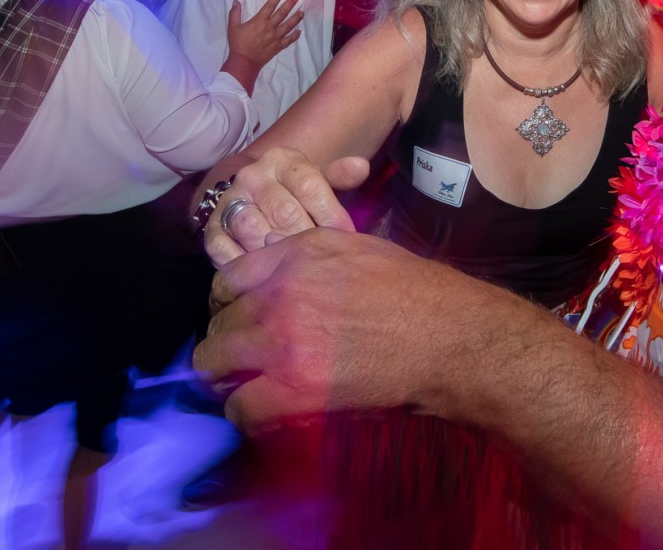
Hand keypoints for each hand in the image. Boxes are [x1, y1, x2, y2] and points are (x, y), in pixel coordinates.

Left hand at [194, 228, 506, 431]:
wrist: (450, 337)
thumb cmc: (418, 292)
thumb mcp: (357, 248)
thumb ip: (308, 257)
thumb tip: (281, 276)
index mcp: (295, 256)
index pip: (226, 279)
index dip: (229, 302)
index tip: (240, 318)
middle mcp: (280, 295)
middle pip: (216, 322)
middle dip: (225, 340)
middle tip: (242, 357)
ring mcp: (283, 343)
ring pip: (212, 364)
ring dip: (225, 377)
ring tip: (243, 385)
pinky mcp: (294, 390)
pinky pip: (240, 408)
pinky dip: (245, 414)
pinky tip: (262, 413)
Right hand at [203, 146, 368, 267]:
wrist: (253, 197)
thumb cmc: (296, 193)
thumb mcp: (318, 180)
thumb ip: (339, 176)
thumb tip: (361, 167)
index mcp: (282, 160)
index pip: (310, 186)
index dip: (331, 215)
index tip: (346, 238)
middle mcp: (252, 177)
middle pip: (284, 212)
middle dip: (307, 239)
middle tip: (322, 260)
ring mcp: (229, 202)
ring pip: (253, 230)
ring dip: (276, 252)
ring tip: (295, 269)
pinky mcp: (211, 229)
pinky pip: (224, 250)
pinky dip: (244, 265)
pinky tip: (263, 276)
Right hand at [225, 0, 302, 75]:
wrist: (244, 62)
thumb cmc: (238, 44)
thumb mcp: (233, 27)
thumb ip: (235, 14)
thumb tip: (236, 2)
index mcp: (259, 21)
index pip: (269, 6)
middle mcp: (269, 28)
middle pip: (282, 14)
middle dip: (289, 4)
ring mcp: (275, 37)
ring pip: (288, 26)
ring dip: (296, 18)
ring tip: (302, 12)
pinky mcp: (278, 46)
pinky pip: (289, 40)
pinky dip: (295, 36)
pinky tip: (299, 32)